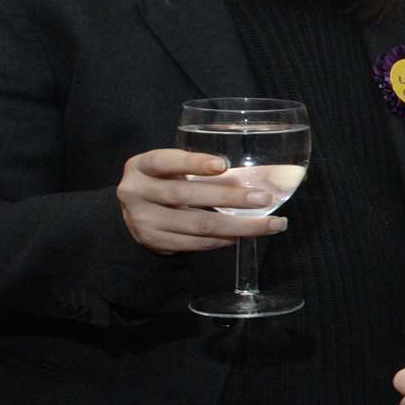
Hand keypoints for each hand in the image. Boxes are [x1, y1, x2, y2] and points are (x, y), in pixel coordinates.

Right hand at [117, 149, 287, 253]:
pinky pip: (195, 243)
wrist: (134, 213)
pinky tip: (244, 235)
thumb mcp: (175, 169)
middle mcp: (136, 192)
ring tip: (269, 224)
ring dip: (238, 225)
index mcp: (142, 166)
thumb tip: (267, 176)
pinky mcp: (155, 242)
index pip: (166, 161)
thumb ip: (208, 170)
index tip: (223, 165)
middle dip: (230, 198)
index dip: (194, 163)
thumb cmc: (166, 183)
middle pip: (187, 195)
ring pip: (197, 224)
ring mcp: (143, 220)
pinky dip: (223, 239)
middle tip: (264, 198)